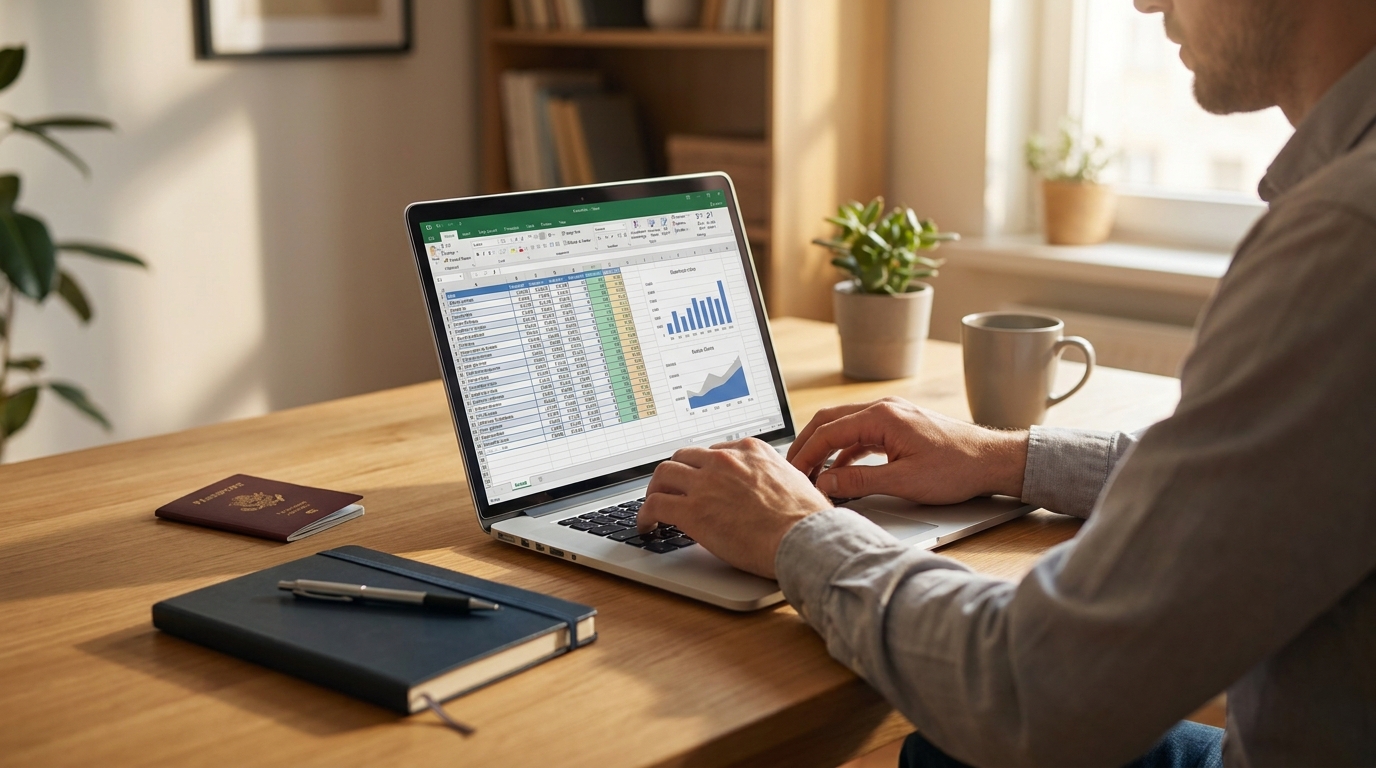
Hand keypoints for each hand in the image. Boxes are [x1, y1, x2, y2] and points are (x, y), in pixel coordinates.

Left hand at [637, 438, 832, 578]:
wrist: (804, 537)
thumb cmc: (807, 519)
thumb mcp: (794, 481)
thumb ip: (774, 478)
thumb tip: (774, 491)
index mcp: (751, 450)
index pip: (713, 450)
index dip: (701, 468)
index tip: (698, 479)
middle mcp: (725, 460)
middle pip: (683, 457)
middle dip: (675, 474)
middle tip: (671, 490)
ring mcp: (706, 483)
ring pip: (664, 474)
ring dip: (655, 490)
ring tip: (653, 506)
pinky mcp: (692, 510)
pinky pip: (655, 504)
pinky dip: (646, 514)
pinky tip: (647, 526)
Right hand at [787, 397, 1027, 503]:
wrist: (992, 460)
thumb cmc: (957, 468)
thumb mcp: (904, 481)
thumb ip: (859, 480)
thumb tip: (825, 481)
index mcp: (882, 417)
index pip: (828, 431)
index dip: (806, 454)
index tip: (793, 474)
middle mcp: (884, 409)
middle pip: (830, 421)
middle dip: (808, 445)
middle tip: (792, 469)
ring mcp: (893, 415)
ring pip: (845, 426)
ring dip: (826, 447)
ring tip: (811, 471)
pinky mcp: (900, 426)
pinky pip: (862, 434)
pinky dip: (845, 450)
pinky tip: (840, 470)